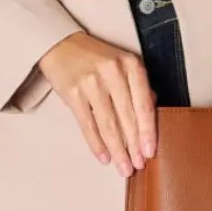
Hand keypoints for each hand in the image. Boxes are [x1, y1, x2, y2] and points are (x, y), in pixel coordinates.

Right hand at [38, 31, 156, 176]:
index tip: (151, 151)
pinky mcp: (72, 92)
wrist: (60, 43)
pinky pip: (87, 125)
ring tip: (123, 167)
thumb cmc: (97, 58)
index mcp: (131, 65)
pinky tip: (104, 157)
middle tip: (138, 165)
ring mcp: (91, 83)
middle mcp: (112, 73)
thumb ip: (139, 88)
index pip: (144, 104)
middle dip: (134, 146)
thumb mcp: (124, 64)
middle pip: (127, 117)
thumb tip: (151, 118)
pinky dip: (96, 144)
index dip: (148, 131)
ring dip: (117, 150)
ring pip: (108, 124)